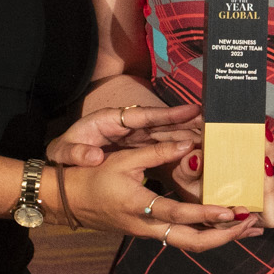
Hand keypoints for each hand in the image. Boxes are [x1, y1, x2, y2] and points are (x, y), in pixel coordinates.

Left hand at [47, 100, 203, 166]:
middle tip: (212, 122)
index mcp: (110, 120)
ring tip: (210, 135)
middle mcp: (127, 126)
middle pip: (160, 123)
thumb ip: (76, 152)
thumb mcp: (63, 151)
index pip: (144, 116)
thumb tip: (94, 157)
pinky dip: (176, 147)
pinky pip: (160, 146)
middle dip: (185, 122)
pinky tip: (194, 151)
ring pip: (164, 134)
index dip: (168, 114)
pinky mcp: (136, 148)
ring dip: (185, 134)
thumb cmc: (63, 153)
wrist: (61, 162)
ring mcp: (134, 137)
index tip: (192, 111)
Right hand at [55, 138, 260, 248]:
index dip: (206, 215)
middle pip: (191, 243)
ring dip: (219, 237)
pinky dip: (206, 233)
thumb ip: (157, 151)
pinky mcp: (150, 231)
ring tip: (248, 228)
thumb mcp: (124, 159)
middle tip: (251, 225)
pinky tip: (223, 225)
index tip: (232, 212)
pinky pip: (182, 237)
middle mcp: (147, 227)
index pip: (178, 216)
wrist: (68, 200)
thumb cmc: (93, 177)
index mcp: (140, 207)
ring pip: (189, 243)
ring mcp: (149, 232)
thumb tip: (189, 143)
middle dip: (224, 237)